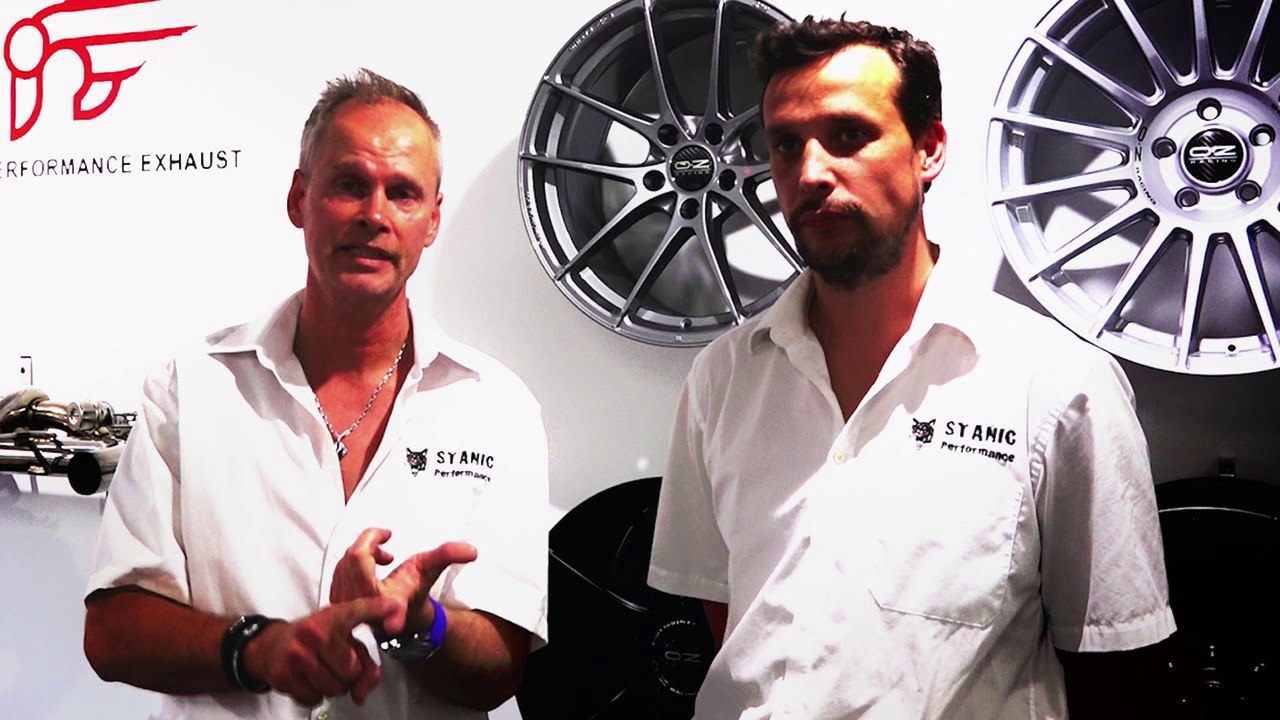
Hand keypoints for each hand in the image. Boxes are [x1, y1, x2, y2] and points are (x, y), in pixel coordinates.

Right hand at [242, 596, 401, 706]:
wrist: (271, 645)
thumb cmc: (314, 639)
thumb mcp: (342, 637)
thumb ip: (365, 658)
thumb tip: (363, 691)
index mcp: (332, 617)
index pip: (358, 611)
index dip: (378, 609)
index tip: (393, 607)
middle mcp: (314, 633)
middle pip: (351, 671)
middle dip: (348, 673)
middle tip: (336, 662)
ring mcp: (297, 655)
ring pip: (334, 689)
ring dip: (333, 686)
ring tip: (323, 670)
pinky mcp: (284, 676)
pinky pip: (314, 699)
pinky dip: (315, 694)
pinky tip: (309, 678)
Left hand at [330, 528, 477, 634]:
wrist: (399, 616)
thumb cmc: (413, 590)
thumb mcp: (431, 570)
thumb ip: (448, 556)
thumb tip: (472, 551)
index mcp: (385, 600)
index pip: (375, 592)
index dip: (382, 605)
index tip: (395, 627)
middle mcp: (363, 605)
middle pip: (354, 558)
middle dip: (370, 543)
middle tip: (387, 544)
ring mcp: (345, 603)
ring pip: (345, 562)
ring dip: (364, 551)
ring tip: (383, 555)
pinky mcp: (336, 600)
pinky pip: (339, 569)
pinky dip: (354, 560)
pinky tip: (371, 564)